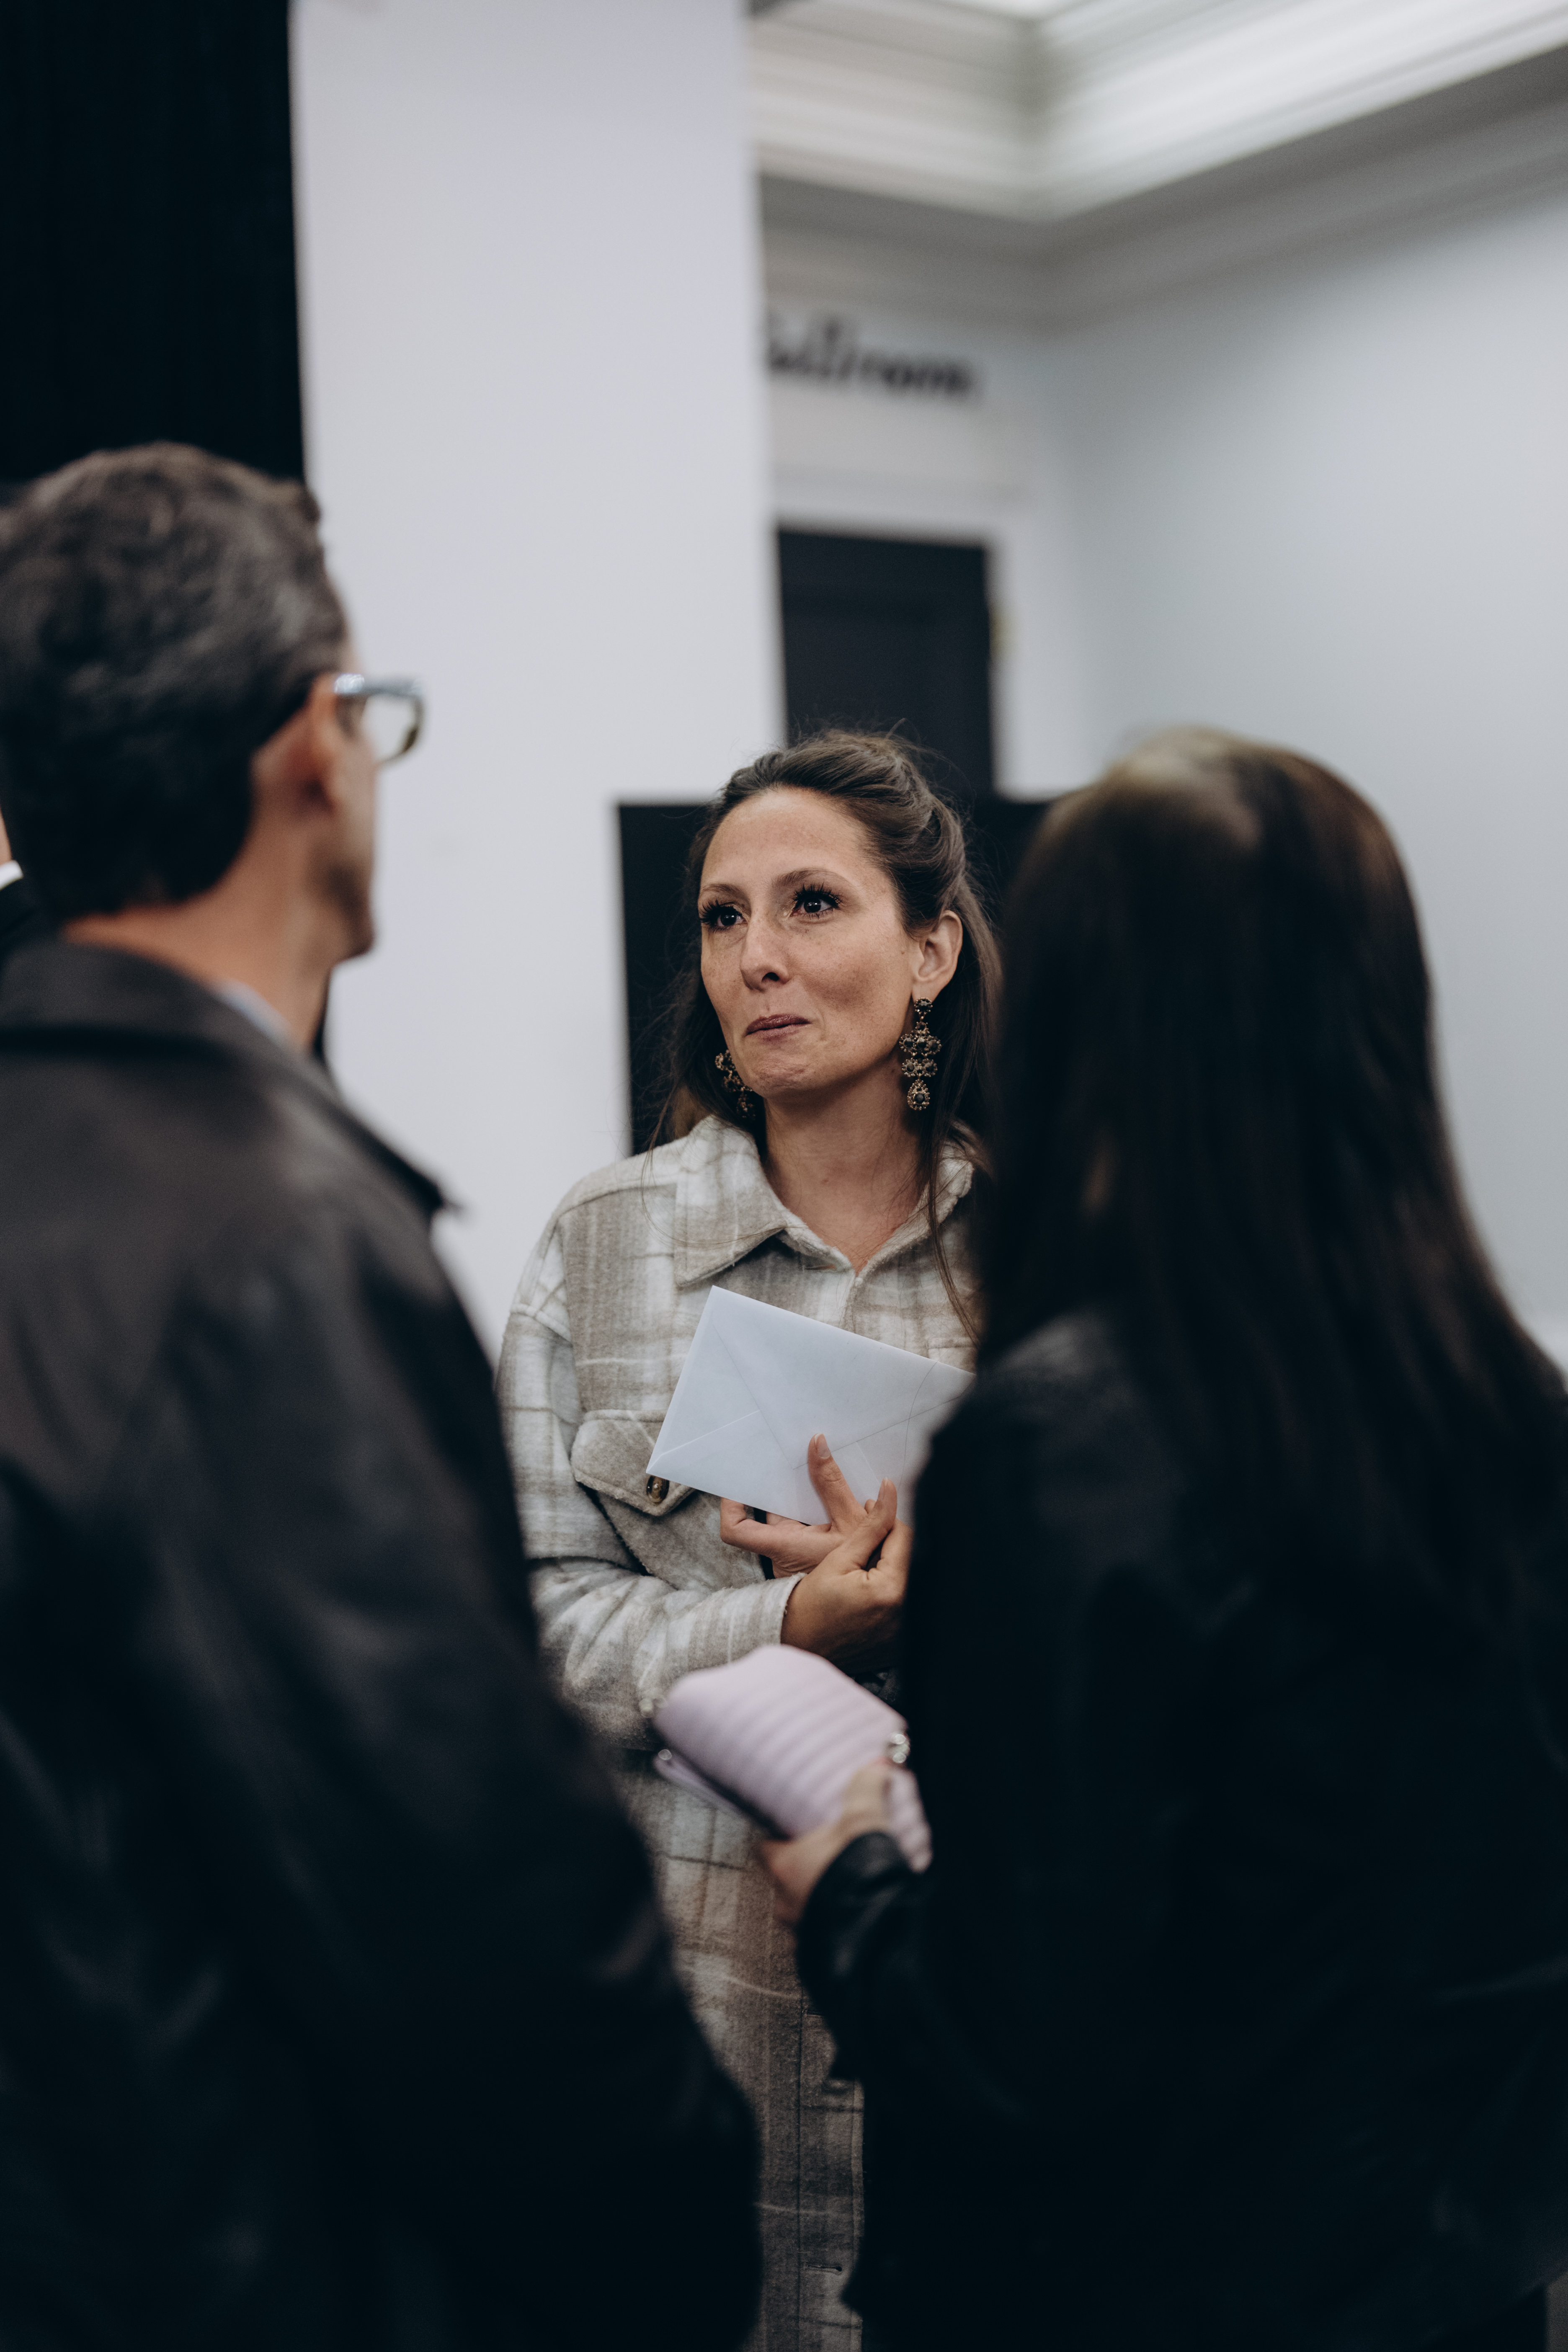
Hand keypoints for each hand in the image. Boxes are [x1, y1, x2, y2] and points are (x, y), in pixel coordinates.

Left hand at [719, 1433, 877, 1573]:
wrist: (876, 1598)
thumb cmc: (864, 1570)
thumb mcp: (852, 1521)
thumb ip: (832, 1483)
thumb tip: (816, 1444)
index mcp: (785, 1548)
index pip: (737, 1531)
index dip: (731, 1505)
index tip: (739, 1481)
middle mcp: (781, 1555)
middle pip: (764, 1516)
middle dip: (775, 1487)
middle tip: (782, 1459)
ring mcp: (792, 1558)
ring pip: (784, 1521)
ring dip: (795, 1497)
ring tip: (807, 1467)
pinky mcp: (804, 1557)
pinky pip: (797, 1528)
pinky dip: (807, 1510)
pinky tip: (823, 1491)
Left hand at [759, 1760, 893, 1928]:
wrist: (878, 1929)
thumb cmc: (859, 1869)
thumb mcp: (863, 1820)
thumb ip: (865, 1788)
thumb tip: (876, 1766)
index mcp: (784, 1865)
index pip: (764, 1847)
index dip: (775, 1838)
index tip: (787, 1830)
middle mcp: (784, 1900)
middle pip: (784, 1878)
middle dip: (802, 1869)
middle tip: (824, 1855)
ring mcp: (801, 1930)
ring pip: (801, 1908)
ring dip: (817, 1897)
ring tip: (841, 1885)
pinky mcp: (819, 1952)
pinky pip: (820, 1932)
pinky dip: (832, 1922)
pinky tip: (852, 1913)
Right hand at [778, 1474, 909, 1667]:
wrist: (801, 1643)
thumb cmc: (812, 1604)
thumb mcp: (840, 1558)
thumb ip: (871, 1525)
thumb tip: (889, 1493)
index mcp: (892, 1590)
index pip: (905, 1537)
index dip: (887, 1521)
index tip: (869, 1515)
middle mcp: (906, 1613)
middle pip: (912, 1557)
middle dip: (892, 1543)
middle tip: (867, 1542)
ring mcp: (906, 1629)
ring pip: (910, 1576)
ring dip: (895, 1564)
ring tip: (868, 1565)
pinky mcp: (902, 1638)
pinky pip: (907, 1601)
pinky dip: (895, 1589)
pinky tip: (873, 1587)